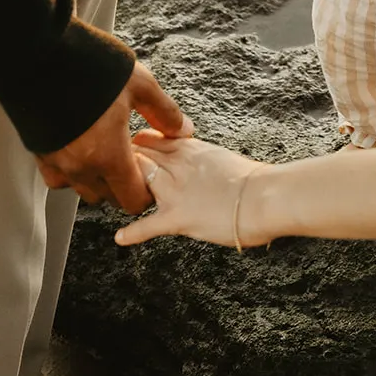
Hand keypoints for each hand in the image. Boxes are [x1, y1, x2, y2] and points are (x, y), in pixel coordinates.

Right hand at [36, 63, 192, 214]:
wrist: (41, 55)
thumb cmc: (92, 66)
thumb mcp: (139, 84)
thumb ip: (163, 112)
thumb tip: (183, 130)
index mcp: (109, 155)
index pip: (131, 199)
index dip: (145, 192)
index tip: (150, 176)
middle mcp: (80, 167)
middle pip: (108, 197)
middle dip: (123, 185)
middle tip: (131, 159)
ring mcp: (57, 162)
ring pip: (83, 189)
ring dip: (98, 180)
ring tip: (107, 152)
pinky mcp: (38, 152)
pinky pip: (58, 178)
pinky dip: (71, 172)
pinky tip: (80, 150)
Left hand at [114, 131, 269, 247]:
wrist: (265, 196)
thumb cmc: (256, 180)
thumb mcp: (224, 159)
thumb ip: (205, 161)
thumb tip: (204, 169)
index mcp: (191, 148)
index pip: (153, 137)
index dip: (138, 143)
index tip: (130, 146)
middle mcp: (177, 164)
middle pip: (138, 155)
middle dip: (124, 161)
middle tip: (110, 167)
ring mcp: (174, 191)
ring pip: (137, 181)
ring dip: (124, 188)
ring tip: (110, 193)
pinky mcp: (177, 218)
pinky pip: (146, 226)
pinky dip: (131, 233)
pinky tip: (120, 238)